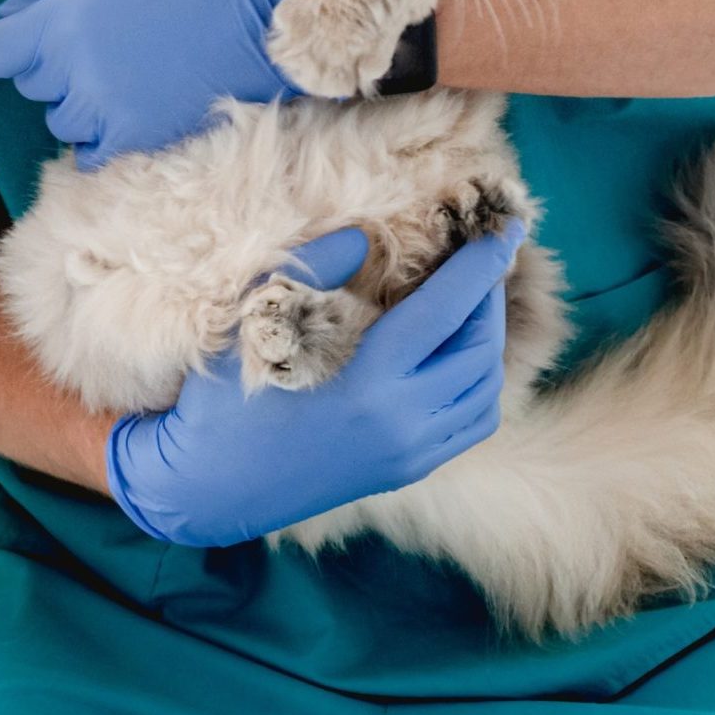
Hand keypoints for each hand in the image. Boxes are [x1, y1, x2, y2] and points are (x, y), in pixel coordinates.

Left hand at [0, 0, 300, 167]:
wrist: (256, 20)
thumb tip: (10, 12)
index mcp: (62, 20)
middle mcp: (72, 71)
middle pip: (30, 84)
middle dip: (49, 64)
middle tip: (95, 41)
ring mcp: (102, 110)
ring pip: (59, 119)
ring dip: (76, 100)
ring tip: (119, 73)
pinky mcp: (133, 138)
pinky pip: (89, 151)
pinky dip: (99, 134)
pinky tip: (126, 107)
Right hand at [105, 224, 520, 547]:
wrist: (209, 487)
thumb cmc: (223, 402)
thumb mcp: (257, 323)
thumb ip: (313, 270)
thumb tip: (364, 235)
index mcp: (370, 384)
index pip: (446, 311)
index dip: (480, 265)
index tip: (506, 227)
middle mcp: (403, 424)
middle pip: (478, 348)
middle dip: (490, 295)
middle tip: (486, 254)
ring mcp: (410, 455)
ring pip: (485, 389)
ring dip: (489, 337)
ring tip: (475, 298)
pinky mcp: (407, 471)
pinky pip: (471, 422)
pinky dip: (479, 379)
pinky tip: (460, 352)